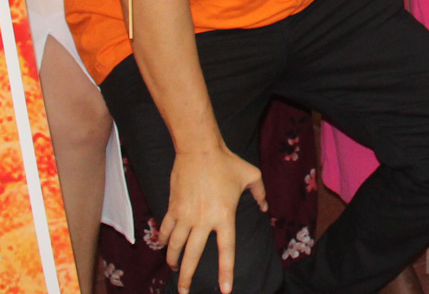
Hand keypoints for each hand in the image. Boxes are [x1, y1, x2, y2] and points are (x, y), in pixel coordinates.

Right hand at [162, 144, 266, 293]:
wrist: (199, 149)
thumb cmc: (227, 162)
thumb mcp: (251, 175)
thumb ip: (260, 194)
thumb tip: (264, 208)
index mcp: (224, 217)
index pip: (226, 251)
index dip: (225, 272)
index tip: (224, 289)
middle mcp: (203, 221)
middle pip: (193, 256)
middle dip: (187, 277)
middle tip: (184, 291)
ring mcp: (185, 215)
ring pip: (175, 246)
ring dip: (173, 260)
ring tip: (174, 268)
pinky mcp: (172, 207)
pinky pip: (166, 229)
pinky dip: (164, 239)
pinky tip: (164, 245)